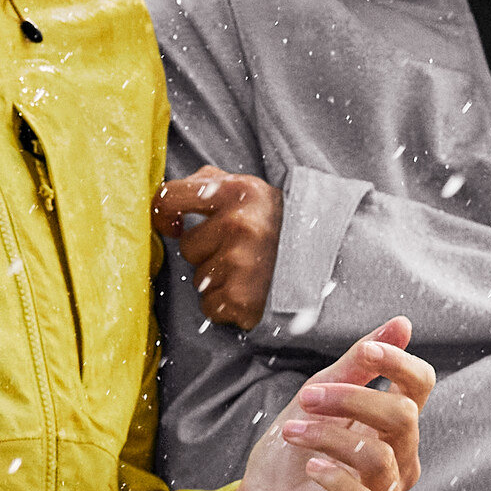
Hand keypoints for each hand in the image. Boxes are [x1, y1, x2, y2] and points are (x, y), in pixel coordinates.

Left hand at [153, 166, 282, 331]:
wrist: (327, 264)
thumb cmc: (278, 226)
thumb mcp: (250, 191)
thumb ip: (209, 184)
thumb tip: (167, 201)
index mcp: (238, 191)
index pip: (171, 197)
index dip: (163, 213)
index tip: (172, 225)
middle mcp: (239, 224)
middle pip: (187, 246)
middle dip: (206, 251)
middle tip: (240, 250)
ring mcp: (241, 263)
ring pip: (198, 278)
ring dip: (217, 279)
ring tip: (249, 272)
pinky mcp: (242, 298)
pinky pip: (210, 306)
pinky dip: (225, 305)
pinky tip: (249, 293)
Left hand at [216, 319, 433, 490]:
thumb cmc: (288, 462)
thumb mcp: (314, 403)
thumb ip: (354, 366)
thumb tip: (402, 323)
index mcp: (390, 429)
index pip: (420, 388)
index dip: (400, 363)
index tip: (368, 351)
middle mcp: (399, 464)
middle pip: (403, 418)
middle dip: (352, 399)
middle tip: (308, 397)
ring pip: (378, 457)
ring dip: (328, 436)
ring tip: (291, 432)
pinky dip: (335, 478)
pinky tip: (311, 468)